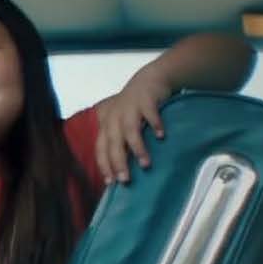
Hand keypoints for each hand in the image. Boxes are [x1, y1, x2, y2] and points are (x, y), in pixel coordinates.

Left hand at [93, 65, 173, 183]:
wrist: (149, 80)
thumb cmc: (134, 108)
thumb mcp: (121, 124)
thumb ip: (119, 143)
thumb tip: (121, 172)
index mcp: (107, 126)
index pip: (101, 148)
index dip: (105, 165)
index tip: (111, 183)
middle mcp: (115, 118)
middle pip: (114, 143)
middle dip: (118, 162)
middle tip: (126, 180)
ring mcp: (130, 108)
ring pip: (130, 130)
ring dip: (137, 148)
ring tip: (145, 164)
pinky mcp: (145, 100)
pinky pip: (149, 113)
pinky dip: (155, 124)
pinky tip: (161, 136)